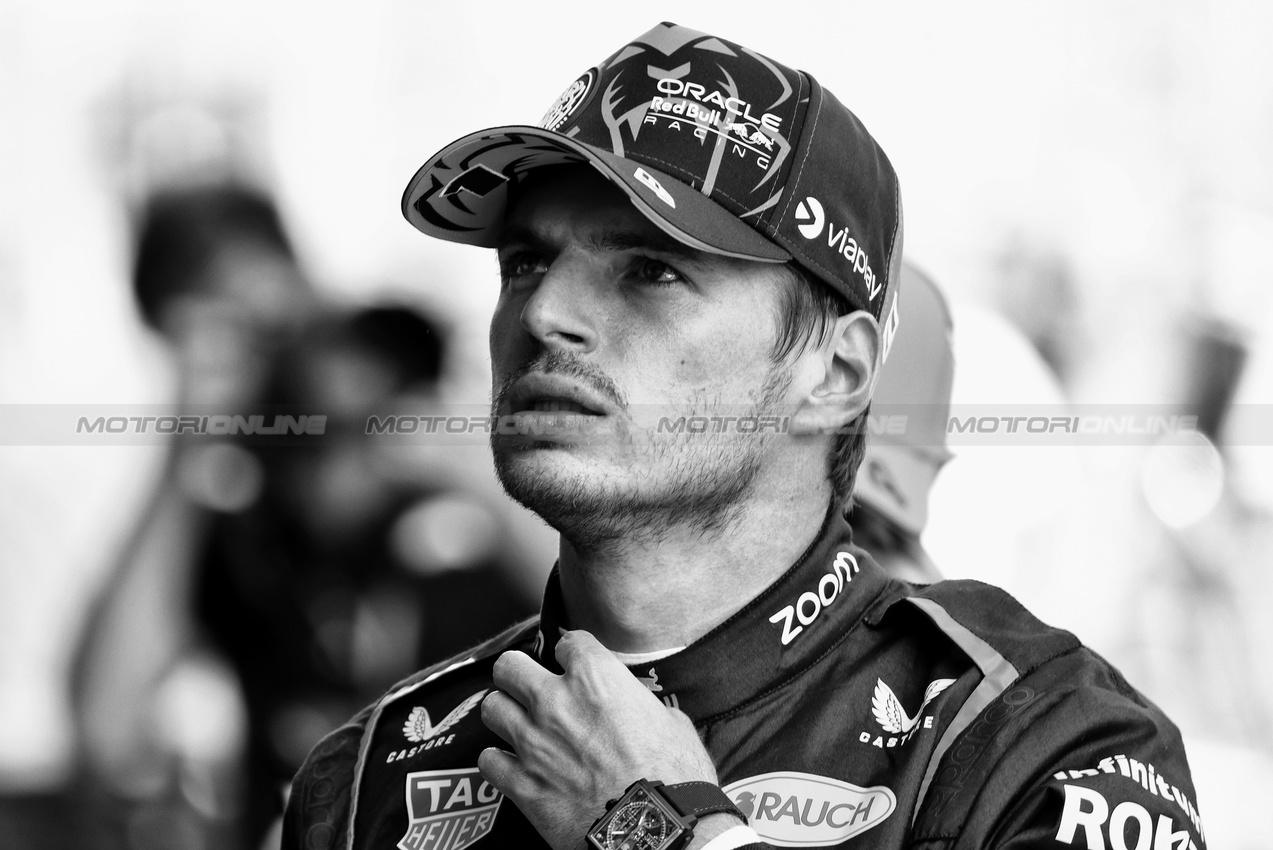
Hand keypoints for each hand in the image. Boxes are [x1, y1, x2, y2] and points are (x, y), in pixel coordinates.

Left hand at [477, 630, 720, 849]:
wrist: (656, 828)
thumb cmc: (673, 775)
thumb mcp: (670, 722)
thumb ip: (640, 705)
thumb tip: (638, 708)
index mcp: (596, 677)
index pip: (568, 642)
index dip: (572, 653)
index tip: (575, 664)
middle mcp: (556, 701)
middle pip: (509, 666)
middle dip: (518, 674)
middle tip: (530, 687)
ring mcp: (533, 742)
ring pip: (491, 708)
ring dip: (505, 714)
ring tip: (517, 724)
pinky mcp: (522, 783)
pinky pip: (488, 760)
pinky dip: (498, 761)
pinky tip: (512, 764)